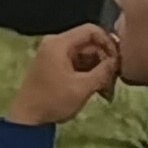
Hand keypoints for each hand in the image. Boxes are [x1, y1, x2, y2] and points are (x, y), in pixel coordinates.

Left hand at [8, 24, 123, 129]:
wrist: (29, 118)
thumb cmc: (54, 100)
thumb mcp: (84, 86)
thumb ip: (104, 70)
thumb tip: (118, 60)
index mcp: (59, 43)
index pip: (91, 30)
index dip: (109, 43)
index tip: (119, 61)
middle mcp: (56, 44)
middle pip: (91, 44)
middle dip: (106, 62)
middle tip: (115, 81)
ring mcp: (55, 55)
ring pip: (88, 56)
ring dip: (100, 72)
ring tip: (107, 92)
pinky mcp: (56, 66)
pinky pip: (80, 64)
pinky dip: (91, 76)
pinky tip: (100, 92)